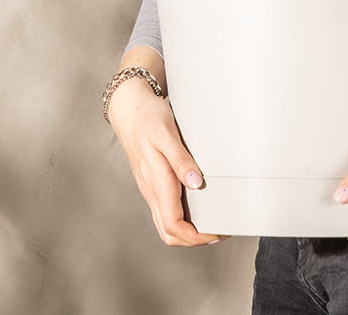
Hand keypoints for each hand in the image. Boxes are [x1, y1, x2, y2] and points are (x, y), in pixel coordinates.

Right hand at [108, 71, 227, 246]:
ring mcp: (150, 187)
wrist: (128, 107)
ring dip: (187, 231)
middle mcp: (151, 190)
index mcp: (157, 182)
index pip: (173, 226)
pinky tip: (196, 205)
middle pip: (169, 233)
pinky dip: (181, 218)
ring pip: (165, 224)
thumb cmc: (148, 117)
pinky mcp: (151, 181)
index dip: (196, 238)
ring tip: (211, 222)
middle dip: (193, 240)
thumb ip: (181, 159)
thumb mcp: (166, 133)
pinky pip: (164, 210)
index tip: (217, 233)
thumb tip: (196, 183)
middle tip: (219, 232)